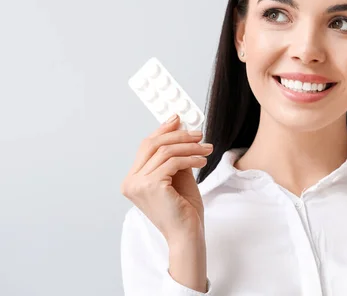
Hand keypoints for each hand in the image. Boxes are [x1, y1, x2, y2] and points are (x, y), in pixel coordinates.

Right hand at [120, 114, 212, 243]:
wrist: (186, 235)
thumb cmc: (183, 210)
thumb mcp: (178, 177)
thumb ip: (175, 156)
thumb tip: (180, 131)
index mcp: (133, 179)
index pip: (146, 146)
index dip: (162, 130)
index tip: (178, 119)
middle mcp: (130, 181)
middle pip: (153, 144)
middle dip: (178, 135)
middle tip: (199, 134)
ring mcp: (138, 184)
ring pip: (165, 152)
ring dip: (190, 147)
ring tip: (207, 149)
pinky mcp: (151, 186)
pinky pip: (173, 162)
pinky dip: (191, 158)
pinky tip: (202, 161)